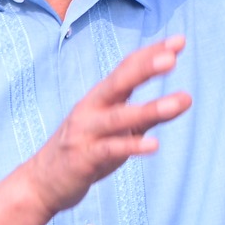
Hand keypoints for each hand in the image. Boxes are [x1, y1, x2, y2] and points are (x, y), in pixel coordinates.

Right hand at [21, 37, 191, 215]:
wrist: (42, 183)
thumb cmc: (84, 151)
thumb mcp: (116, 129)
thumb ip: (145, 115)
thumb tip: (183, 99)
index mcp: (99, 98)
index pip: (126, 69)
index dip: (151, 54)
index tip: (179, 41)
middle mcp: (90, 109)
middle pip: (119, 83)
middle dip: (145, 68)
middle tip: (171, 58)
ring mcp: (85, 133)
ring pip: (119, 117)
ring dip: (151, 109)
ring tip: (183, 101)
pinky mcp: (82, 158)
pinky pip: (110, 149)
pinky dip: (132, 145)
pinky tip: (154, 145)